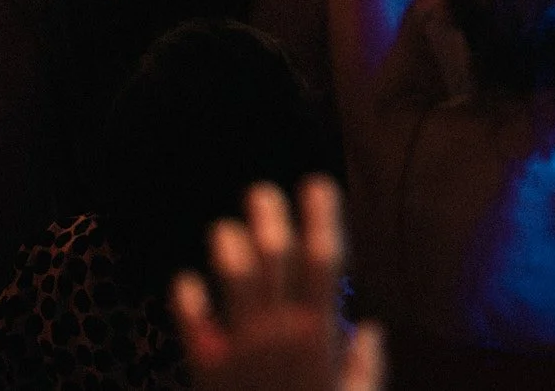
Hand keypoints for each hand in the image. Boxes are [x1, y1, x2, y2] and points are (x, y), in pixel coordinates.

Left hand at [172, 177, 383, 390]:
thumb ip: (364, 368)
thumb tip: (371, 330)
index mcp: (318, 336)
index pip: (323, 262)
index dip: (320, 219)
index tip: (318, 184)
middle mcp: (278, 336)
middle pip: (274, 264)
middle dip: (270, 223)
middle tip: (262, 192)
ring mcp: (240, 354)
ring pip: (233, 289)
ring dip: (228, 256)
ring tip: (224, 229)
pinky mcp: (208, 375)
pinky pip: (194, 334)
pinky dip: (188, 307)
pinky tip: (184, 282)